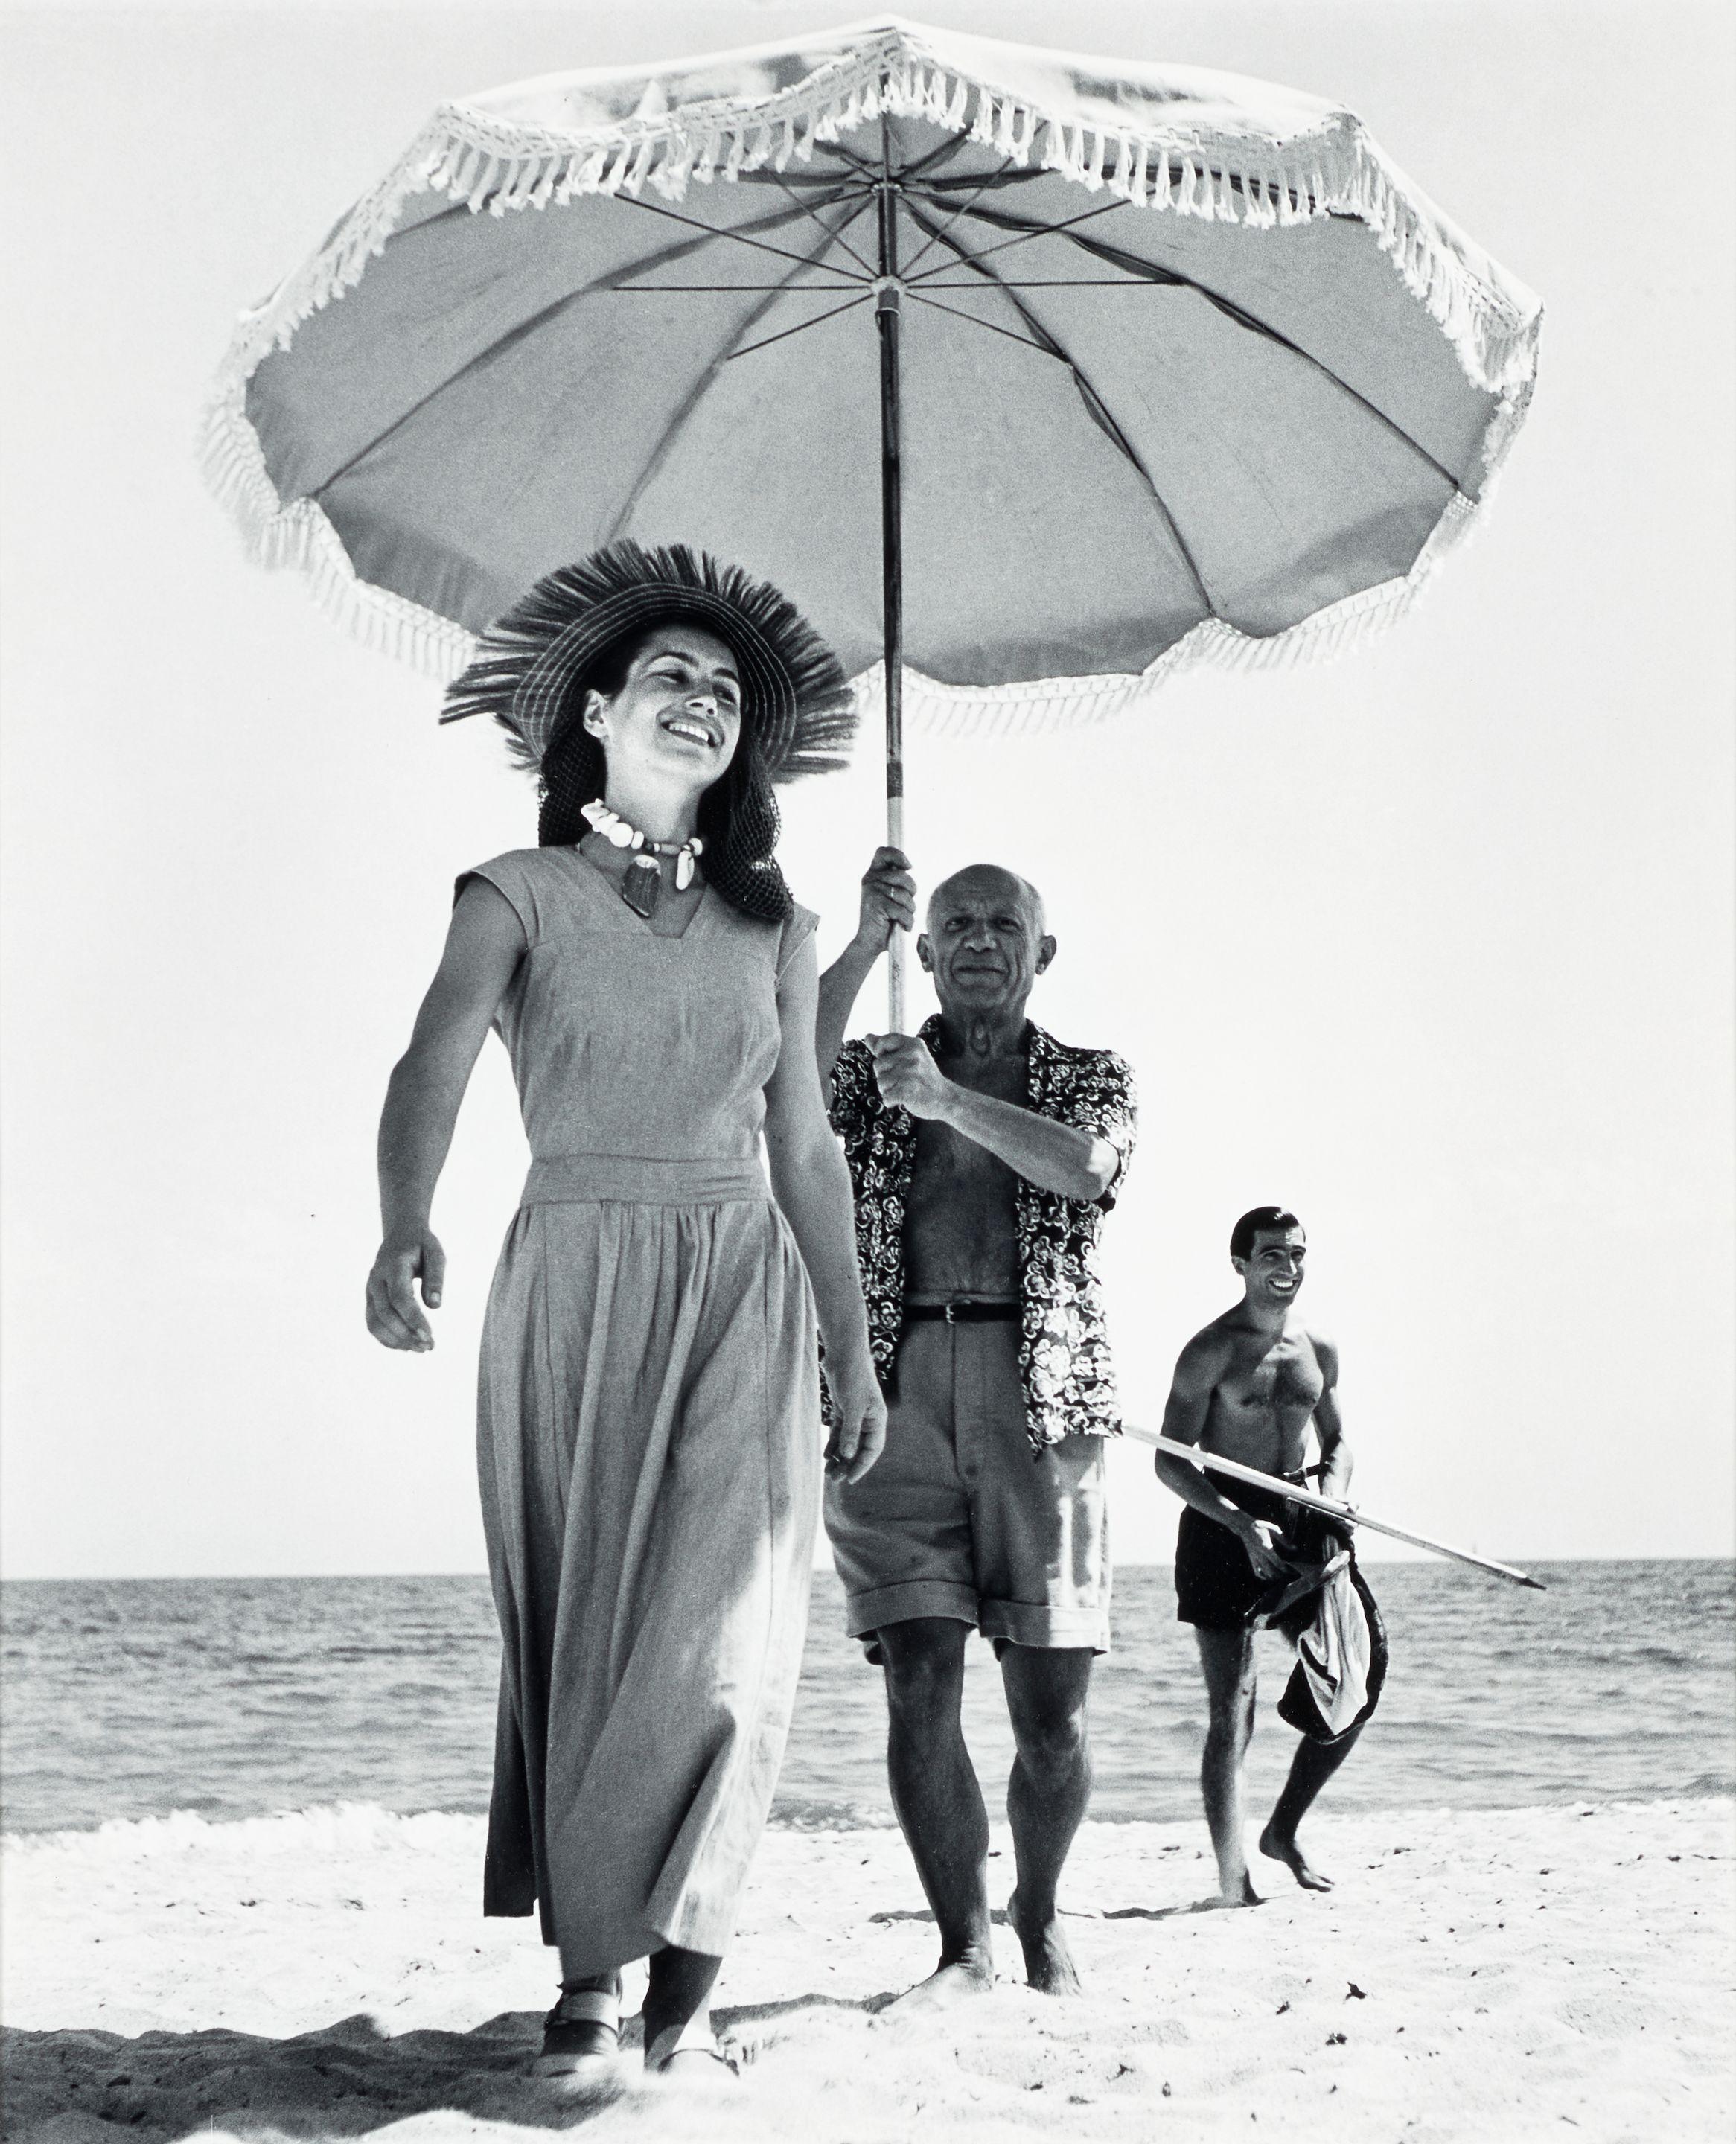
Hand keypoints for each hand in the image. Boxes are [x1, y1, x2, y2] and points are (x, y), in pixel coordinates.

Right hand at [366, 1229, 445, 1351]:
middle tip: (429, 1346)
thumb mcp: (435, 1252)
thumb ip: (436, 1277)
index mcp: (393, 1266)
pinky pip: (373, 1324)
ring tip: (420, 1349)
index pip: (399, 1297)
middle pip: (385, 1313)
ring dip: (396, 1341)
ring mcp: (370, 1290)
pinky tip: (407, 1346)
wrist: (400, 1234)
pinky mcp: (370, 1300)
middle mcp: (376, 1279)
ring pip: (375, 1322)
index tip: (428, 1335)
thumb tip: (435, 1306)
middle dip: (406, 1334)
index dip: (412, 1318)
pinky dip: (387, 1339)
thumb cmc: (421, 1244)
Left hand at [825, 1358, 886, 1484]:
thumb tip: (848, 1455)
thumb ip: (850, 1432)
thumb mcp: (853, 1406)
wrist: (844, 1354)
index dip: (862, 1465)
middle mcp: (868, 1419)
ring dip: (839, 1456)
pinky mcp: (844, 1409)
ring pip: (848, 1442)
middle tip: (834, 1479)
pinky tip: (826, 1454)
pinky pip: (840, 1432)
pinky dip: (834, 1443)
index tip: (850, 1479)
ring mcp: (856, 1415)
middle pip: (859, 1448)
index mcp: (877, 1420)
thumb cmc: (854, 1377)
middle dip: (848, 1464)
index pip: (872, 1449)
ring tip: (828, 1471)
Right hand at [853, 847, 915, 953]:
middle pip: (903, 875)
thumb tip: (908, 867)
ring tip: (901, 918)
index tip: (908, 867)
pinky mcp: (876, 905)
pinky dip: (907, 922)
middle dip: (912, 891)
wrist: (869, 942)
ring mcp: (872, 892)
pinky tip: (902, 927)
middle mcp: (870, 880)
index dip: (898, 855)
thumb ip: (897, 881)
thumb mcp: (890, 896)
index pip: (883, 852)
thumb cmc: (884, 920)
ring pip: (905, 895)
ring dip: (910, 910)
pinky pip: (903, 910)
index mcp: (872, 875)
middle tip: (906, 904)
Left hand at [866, 1032, 952, 1119]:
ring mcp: (911, 1072)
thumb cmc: (924, 1077)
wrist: (946, 1098)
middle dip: (885, 1076)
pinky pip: (886, 1097)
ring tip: (904, 1089)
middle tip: (904, 1080)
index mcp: (913, 1044)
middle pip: (878, 1064)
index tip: (894, 1063)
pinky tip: (904, 1099)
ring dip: (888, 1090)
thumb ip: (888, 1047)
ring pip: (881, 1082)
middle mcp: (913, 1055)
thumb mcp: (910, 1056)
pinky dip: (892, 1101)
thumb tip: (867, 1037)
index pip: (882, 1042)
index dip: (881, 1054)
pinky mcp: (909, 1089)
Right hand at [1236, 1516, 1290, 1582]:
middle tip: (1287, 1575)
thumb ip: (1284, 1540)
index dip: (1285, 1568)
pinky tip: (1269, 1576)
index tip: (1291, 1570)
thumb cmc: (1260, 1526)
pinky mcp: (1251, 1558)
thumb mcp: (1273, 1529)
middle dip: (1280, 1575)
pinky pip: (1256, 1571)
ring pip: (1264, 1573)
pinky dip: (1263, 1576)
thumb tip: (1294, 1549)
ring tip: (1280, 1575)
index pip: (1277, 1562)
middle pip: (1271, 1571)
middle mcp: (1259, 1554)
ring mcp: (1254, 1557)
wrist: (1243, 1526)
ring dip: (1272, 1576)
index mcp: (1266, 1547)